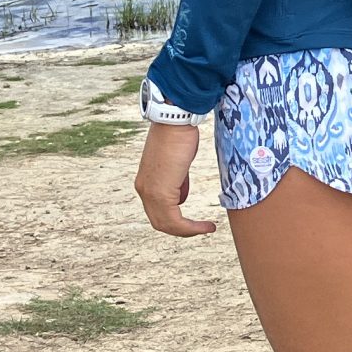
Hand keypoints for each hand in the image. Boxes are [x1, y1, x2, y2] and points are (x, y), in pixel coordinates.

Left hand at [134, 122, 216, 237]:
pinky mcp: (160, 193)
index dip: (176, 220)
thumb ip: (177, 180)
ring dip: (188, 231)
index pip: (158, 211)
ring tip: (207, 228)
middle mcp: (144, 190)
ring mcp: (150, 193)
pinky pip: (174, 220)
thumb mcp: (177, 162)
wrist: (174, 121)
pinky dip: (190, 228)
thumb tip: (180, 194)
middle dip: (182, 229)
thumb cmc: (178, 135)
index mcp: (146, 183)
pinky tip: (206, 226)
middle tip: (201, 228)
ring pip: (166, 224)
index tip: (194, 221)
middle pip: (160, 222)